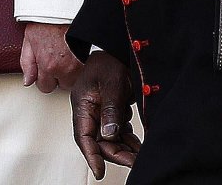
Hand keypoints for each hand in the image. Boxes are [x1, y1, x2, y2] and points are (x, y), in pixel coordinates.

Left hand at [20, 22, 82, 92]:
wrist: (63, 7)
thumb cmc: (46, 20)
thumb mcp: (29, 39)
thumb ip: (26, 63)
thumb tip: (28, 81)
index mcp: (48, 65)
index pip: (45, 88)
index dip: (44, 78)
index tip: (44, 69)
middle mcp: (64, 68)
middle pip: (61, 86)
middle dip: (58, 76)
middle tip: (55, 59)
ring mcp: (77, 65)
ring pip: (74, 80)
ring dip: (69, 72)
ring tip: (64, 56)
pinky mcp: (87, 59)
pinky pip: (83, 71)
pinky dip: (78, 66)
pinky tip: (72, 54)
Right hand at [71, 51, 139, 179]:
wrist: (118, 49)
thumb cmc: (110, 61)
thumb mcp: (112, 84)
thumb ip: (111, 109)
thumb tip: (109, 134)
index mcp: (82, 104)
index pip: (83, 136)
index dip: (91, 155)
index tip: (99, 171)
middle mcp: (89, 110)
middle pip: (98, 141)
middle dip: (115, 154)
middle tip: (133, 162)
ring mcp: (100, 112)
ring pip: (109, 139)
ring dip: (123, 149)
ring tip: (138, 156)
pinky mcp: (111, 111)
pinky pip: (117, 132)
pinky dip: (126, 141)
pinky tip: (137, 146)